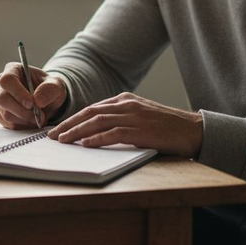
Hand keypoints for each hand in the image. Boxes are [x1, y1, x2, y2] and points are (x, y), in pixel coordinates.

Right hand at [0, 62, 66, 129]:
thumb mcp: (56, 85)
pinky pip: (6, 124)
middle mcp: (0, 83)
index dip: (18, 93)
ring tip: (39, 118)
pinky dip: (21, 126)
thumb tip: (38, 101)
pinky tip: (31, 122)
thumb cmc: (49, 88)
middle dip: (22, 111)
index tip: (31, 104)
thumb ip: (49, 89)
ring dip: (24, 120)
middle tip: (40, 116)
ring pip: (5, 114)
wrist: (45, 100)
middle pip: (2, 99)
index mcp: (12, 69)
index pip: (7, 80)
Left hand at [48, 93, 202, 157]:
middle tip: (52, 135)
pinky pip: (113, 133)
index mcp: (125, 100)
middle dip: (68, 124)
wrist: (193, 130)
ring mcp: (133, 116)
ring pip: (97, 122)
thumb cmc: (166, 127)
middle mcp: (126, 104)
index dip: (73, 118)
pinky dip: (96, 139)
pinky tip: (85, 145)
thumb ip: (120, 120)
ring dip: (77, 132)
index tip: (59, 128)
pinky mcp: (140, 130)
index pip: (92, 108)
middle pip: (90, 113)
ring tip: (62, 141)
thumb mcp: (140, 117)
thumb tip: (95, 132)